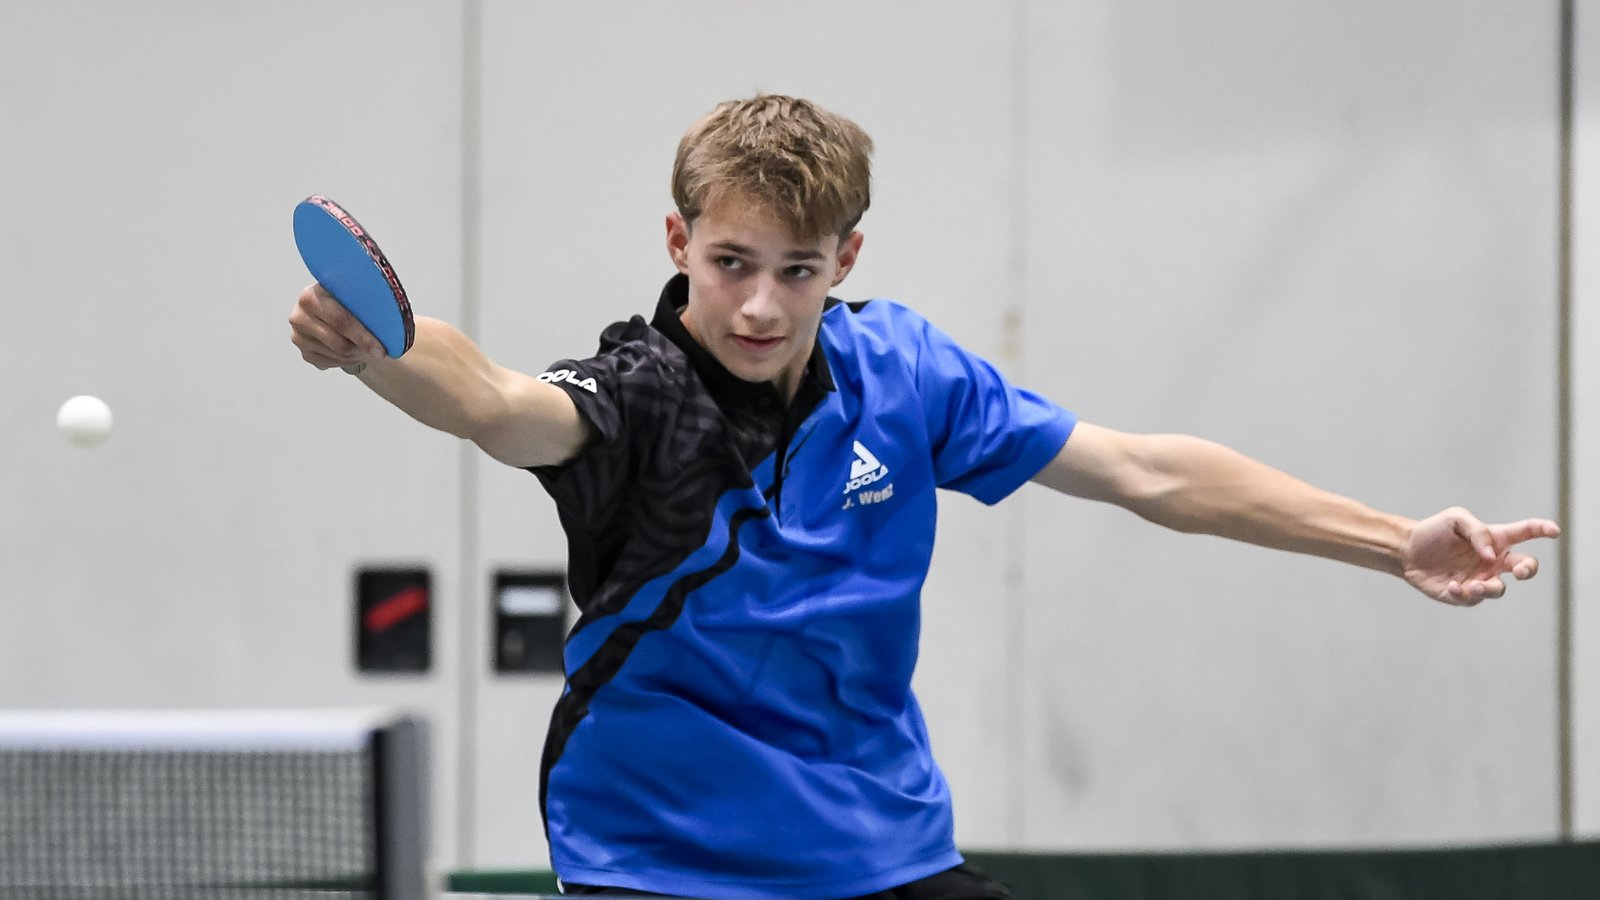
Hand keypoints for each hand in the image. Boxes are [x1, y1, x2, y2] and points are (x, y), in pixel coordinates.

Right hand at [288, 283, 386, 371]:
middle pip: (339, 342)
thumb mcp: (355, 296)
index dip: (363, 336)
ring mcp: (299, 336)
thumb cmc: (349, 303)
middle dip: (362, 348)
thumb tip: (389, 324)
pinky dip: (347, 360)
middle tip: (379, 351)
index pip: (340, 320)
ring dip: (356, 354)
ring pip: (338, 355)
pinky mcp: (305, 353)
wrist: (334, 312)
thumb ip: (365, 304)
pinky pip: (332, 363)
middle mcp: (299, 315)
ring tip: (365, 346)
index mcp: (312, 295)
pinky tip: (352, 350)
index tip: (381, 349)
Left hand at [1401, 507, 1559, 605]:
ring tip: (1474, 584)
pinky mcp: (1463, 594)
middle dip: (1528, 570)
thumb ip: (1478, 532)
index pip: (1525, 533)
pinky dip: (1464, 593)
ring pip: (1499, 590)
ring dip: (1490, 588)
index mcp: (1496, 539)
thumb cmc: (1433, 532)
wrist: (1406, 550)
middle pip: (1525, 567)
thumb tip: (1492, 555)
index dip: (1542, 530)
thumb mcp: (1456, 519)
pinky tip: (1452, 585)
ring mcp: (1480, 579)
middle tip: (1519, 570)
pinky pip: (1472, 599)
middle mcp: (1493, 561)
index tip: (1554, 531)